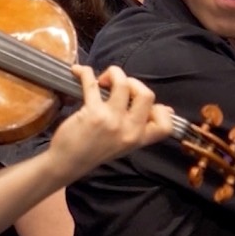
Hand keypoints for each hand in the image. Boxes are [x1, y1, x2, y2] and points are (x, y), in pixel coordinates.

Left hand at [49, 65, 174, 173]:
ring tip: (102, 81)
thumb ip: (142, 127)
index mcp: (138, 139)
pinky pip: (92, 82)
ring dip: (113, 74)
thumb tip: (167, 110)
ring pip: (123, 83)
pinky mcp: (92, 113)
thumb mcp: (124, 144)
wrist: (67, 163)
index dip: (160, 108)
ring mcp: (112, 121)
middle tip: (118, 88)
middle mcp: (129, 130)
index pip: (165, 125)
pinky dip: (84, 72)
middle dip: (134, 82)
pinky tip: (78, 72)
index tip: (142, 103)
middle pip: (147, 95)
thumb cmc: (94, 151)